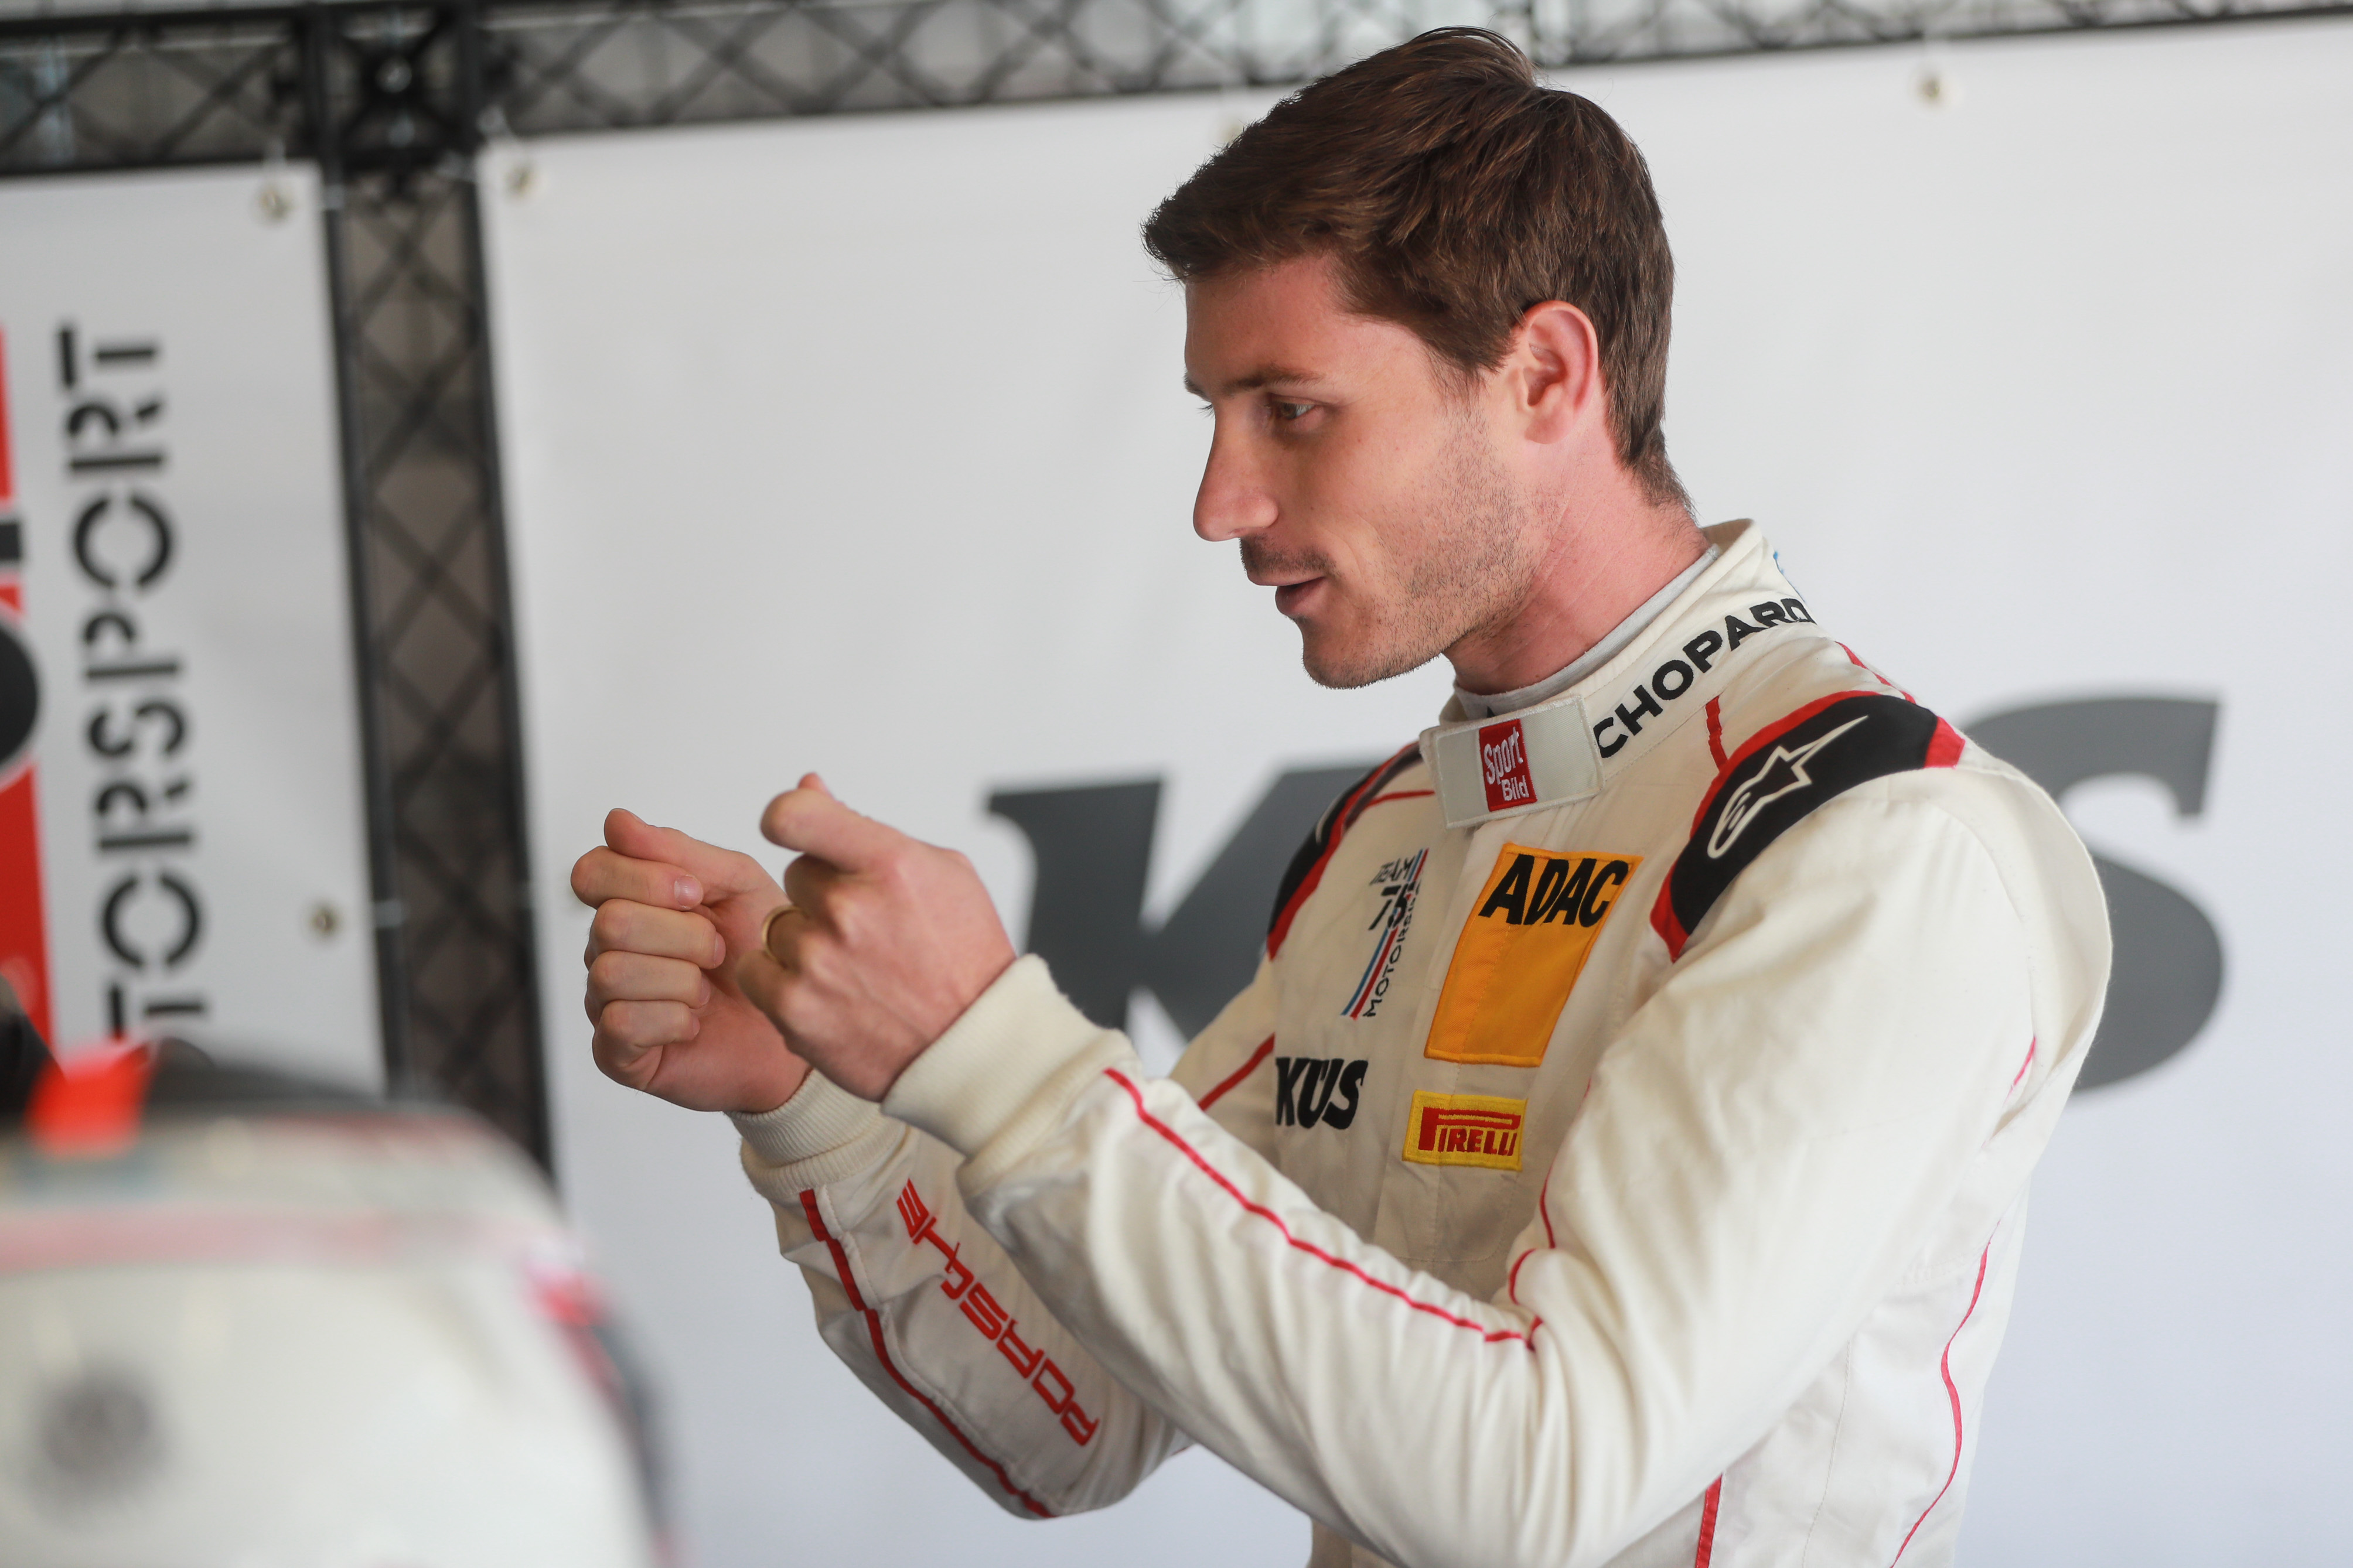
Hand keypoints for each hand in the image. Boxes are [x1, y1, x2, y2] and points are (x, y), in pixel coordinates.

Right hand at [572, 808, 809, 1113]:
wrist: (795, 1020)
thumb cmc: (763, 950)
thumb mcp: (736, 885)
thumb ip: (679, 851)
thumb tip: (617, 820)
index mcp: (629, 901)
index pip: (592, 871)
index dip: (645, 879)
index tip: (696, 893)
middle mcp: (606, 948)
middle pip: (609, 921)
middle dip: (682, 934)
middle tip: (716, 951)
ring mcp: (605, 1000)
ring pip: (612, 971)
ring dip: (680, 980)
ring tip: (707, 990)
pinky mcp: (615, 1052)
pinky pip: (621, 1023)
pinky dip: (673, 1020)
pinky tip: (694, 1022)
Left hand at [736, 775, 1016, 1100]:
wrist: (972, 1047)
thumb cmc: (962, 955)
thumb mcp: (940, 872)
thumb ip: (864, 829)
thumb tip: (808, 785)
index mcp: (889, 863)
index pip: (793, 814)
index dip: (787, 817)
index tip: (797, 831)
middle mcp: (848, 908)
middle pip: (797, 873)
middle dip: (823, 894)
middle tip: (867, 928)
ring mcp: (817, 961)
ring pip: (778, 924)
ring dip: (805, 941)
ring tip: (856, 968)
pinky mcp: (794, 1009)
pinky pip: (756, 971)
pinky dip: (783, 982)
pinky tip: (829, 993)